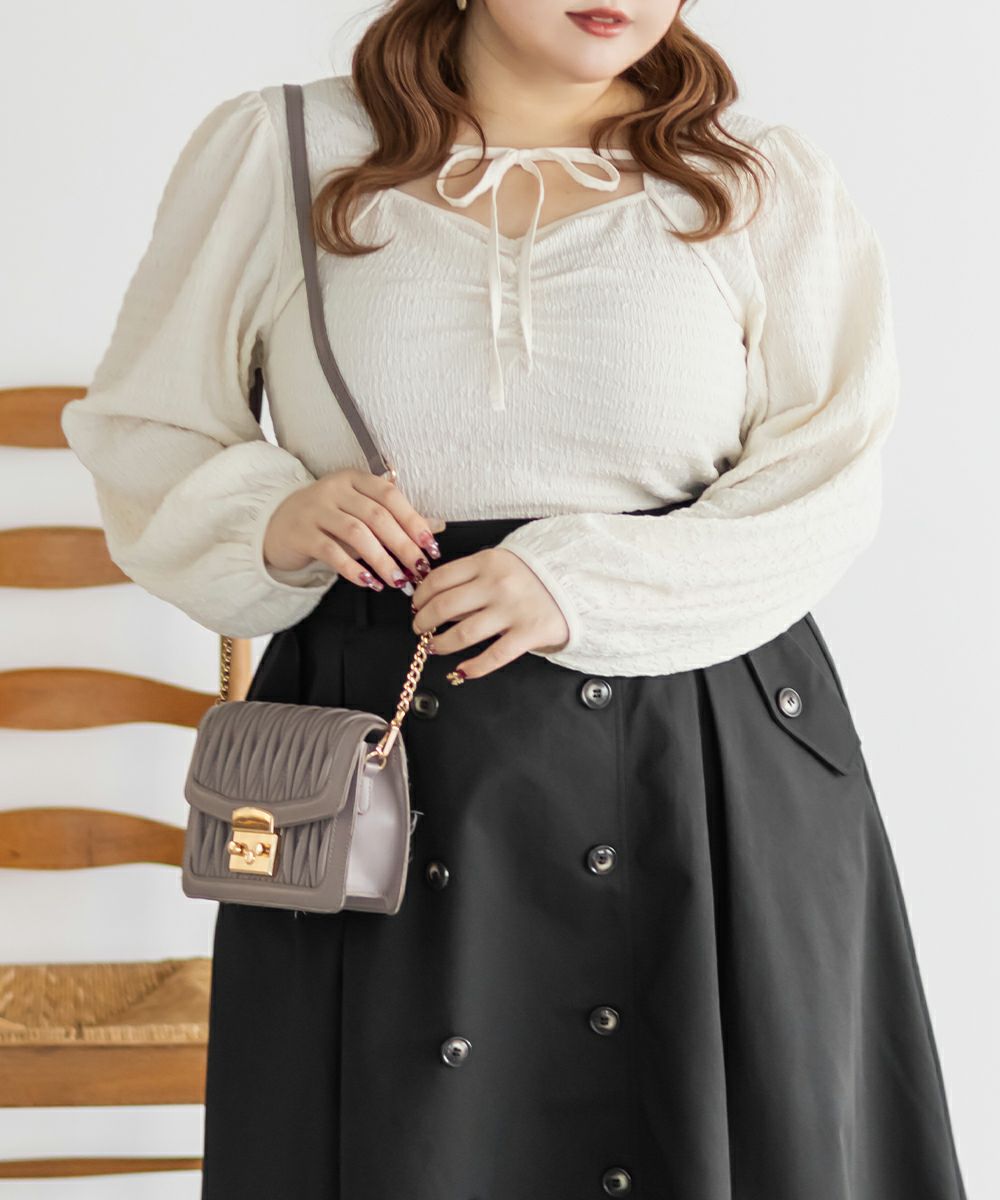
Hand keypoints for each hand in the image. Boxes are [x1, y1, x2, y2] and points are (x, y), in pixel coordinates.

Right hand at [262, 469, 445, 590]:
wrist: (278, 525)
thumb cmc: (328, 519)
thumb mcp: (361, 512)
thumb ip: (397, 518)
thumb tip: (438, 526)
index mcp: (354, 479)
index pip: (390, 495)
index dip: (414, 520)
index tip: (431, 546)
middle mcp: (334, 489)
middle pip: (376, 516)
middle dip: (403, 545)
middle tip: (420, 569)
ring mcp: (315, 509)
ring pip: (356, 533)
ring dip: (382, 559)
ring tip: (398, 580)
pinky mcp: (301, 533)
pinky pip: (331, 552)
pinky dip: (353, 569)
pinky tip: (369, 582)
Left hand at [410, 547, 569, 680]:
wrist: (577, 583)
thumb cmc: (534, 575)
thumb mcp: (501, 563)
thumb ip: (472, 576)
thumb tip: (434, 597)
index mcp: (487, 562)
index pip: (440, 579)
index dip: (421, 596)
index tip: (416, 605)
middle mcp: (497, 585)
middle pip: (444, 607)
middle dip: (424, 622)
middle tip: (419, 628)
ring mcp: (513, 610)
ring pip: (462, 634)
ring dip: (441, 644)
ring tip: (434, 647)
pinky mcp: (528, 633)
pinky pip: (493, 656)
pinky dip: (473, 667)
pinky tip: (462, 671)